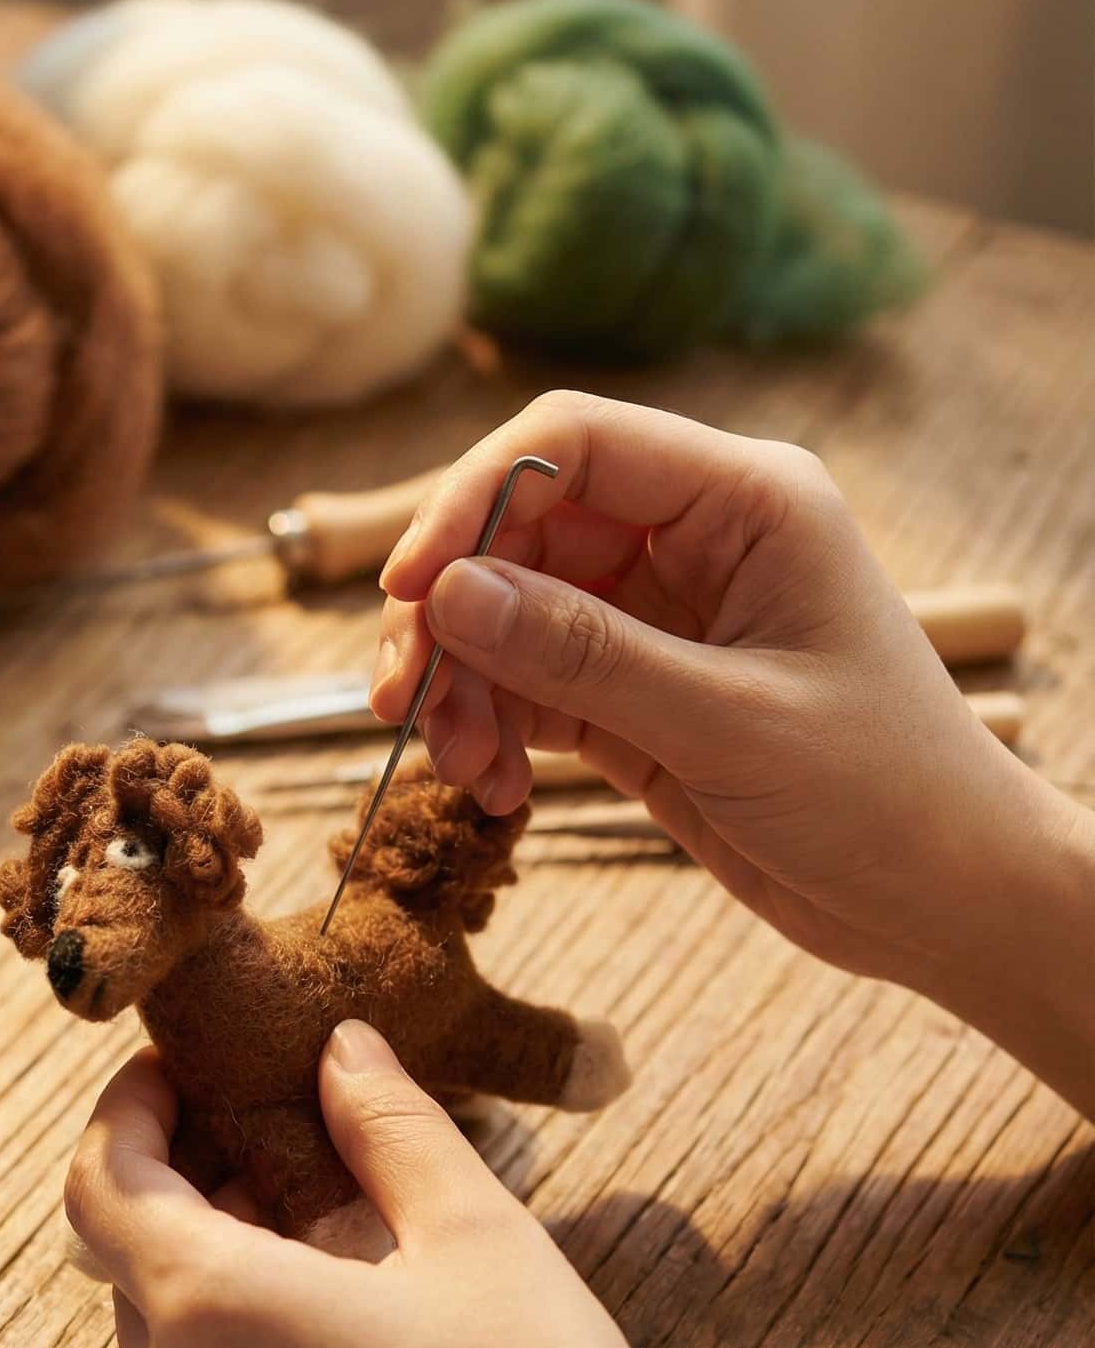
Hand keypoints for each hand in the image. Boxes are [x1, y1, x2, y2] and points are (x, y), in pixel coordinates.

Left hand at [64, 1020, 705, 1347]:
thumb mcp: (477, 1233)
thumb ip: (388, 1126)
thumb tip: (339, 1047)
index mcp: (212, 1304)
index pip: (99, 1183)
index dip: (127, 1115)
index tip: (183, 1074)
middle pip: (130, 1265)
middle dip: (186, 1191)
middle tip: (283, 1146)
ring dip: (217, 1289)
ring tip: (331, 1253)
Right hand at [371, 390, 1076, 1003]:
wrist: (942, 901)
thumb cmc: (884, 793)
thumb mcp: (728, 722)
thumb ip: (584, 655)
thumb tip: (448, 593)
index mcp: (744, 503)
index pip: (574, 445)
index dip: (473, 499)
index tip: (408, 587)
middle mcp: (694, 542)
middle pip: (521, 532)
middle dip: (451, 614)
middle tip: (405, 699)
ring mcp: (659, 619)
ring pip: (508, 614)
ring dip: (463, 684)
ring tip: (460, 768)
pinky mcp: (635, 695)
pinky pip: (529, 686)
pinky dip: (492, 729)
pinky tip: (493, 789)